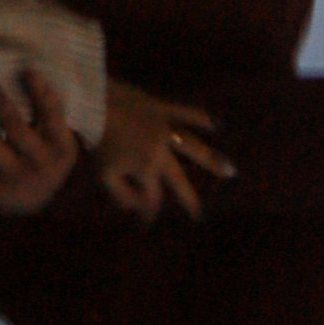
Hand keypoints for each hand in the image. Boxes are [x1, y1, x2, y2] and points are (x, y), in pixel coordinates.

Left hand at [93, 79, 233, 222]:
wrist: (93, 102)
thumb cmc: (98, 139)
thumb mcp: (105, 175)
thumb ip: (123, 195)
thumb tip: (138, 207)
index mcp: (145, 168)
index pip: (152, 197)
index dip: (148, 211)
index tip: (145, 223)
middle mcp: (161, 152)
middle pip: (178, 179)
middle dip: (188, 198)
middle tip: (198, 214)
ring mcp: (164, 129)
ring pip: (193, 147)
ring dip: (211, 160)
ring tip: (230, 171)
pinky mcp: (161, 108)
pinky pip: (184, 112)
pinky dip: (200, 117)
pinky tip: (216, 124)